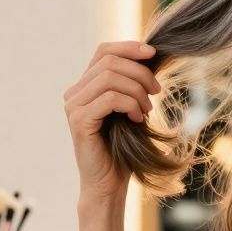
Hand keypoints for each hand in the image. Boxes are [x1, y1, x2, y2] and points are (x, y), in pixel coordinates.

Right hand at [64, 41, 160, 201]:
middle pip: (110, 62)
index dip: (129, 47)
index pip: (104, 51)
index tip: (153, 53)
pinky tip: (138, 118)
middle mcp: (74, 93)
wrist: (109, 184)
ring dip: (137, 90)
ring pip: (110, 78)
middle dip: (140, 72)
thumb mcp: (131, 108)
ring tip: (148, 110)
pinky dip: (130, 104)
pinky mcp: (79, 121)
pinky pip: (109, 98)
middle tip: (158, 90)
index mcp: (84, 86)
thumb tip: (151, 54)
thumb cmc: (122, 148)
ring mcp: (73, 107)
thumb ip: (132, 83)